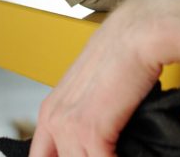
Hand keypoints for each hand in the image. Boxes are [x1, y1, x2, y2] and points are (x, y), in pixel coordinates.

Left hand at [29, 1, 163, 156]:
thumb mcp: (93, 90)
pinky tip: (132, 156)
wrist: (137, 35)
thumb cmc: (123, 56)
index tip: (86, 155)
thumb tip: (101, 142)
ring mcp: (68, 126)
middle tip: (109, 151)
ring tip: (125, 154)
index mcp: (50, 111)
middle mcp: (53, 119)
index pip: (42, 156)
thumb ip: (86, 115)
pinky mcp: (90, 131)